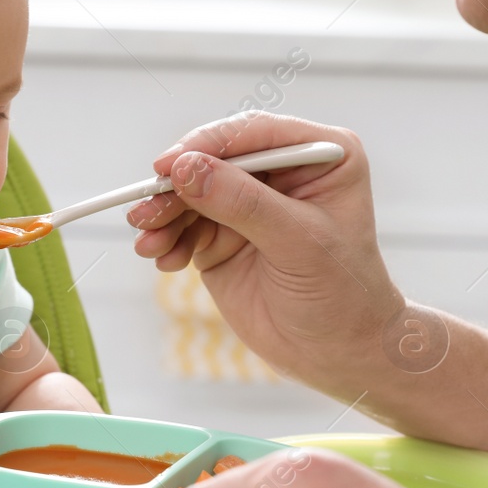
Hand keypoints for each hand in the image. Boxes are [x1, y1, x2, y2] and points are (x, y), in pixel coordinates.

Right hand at [128, 113, 404, 389]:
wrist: (337, 353)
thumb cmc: (341, 293)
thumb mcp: (299, 243)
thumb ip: (243, 203)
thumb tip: (186, 169)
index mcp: (319, 155)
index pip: (254, 133)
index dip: (207, 145)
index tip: (168, 166)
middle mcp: (282, 171)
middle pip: (215, 159)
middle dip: (177, 185)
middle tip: (146, 210)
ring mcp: (250, 202)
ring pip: (192, 192)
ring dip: (164, 215)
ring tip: (149, 244)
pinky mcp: (224, 234)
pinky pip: (185, 225)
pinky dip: (168, 239)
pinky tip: (164, 258)